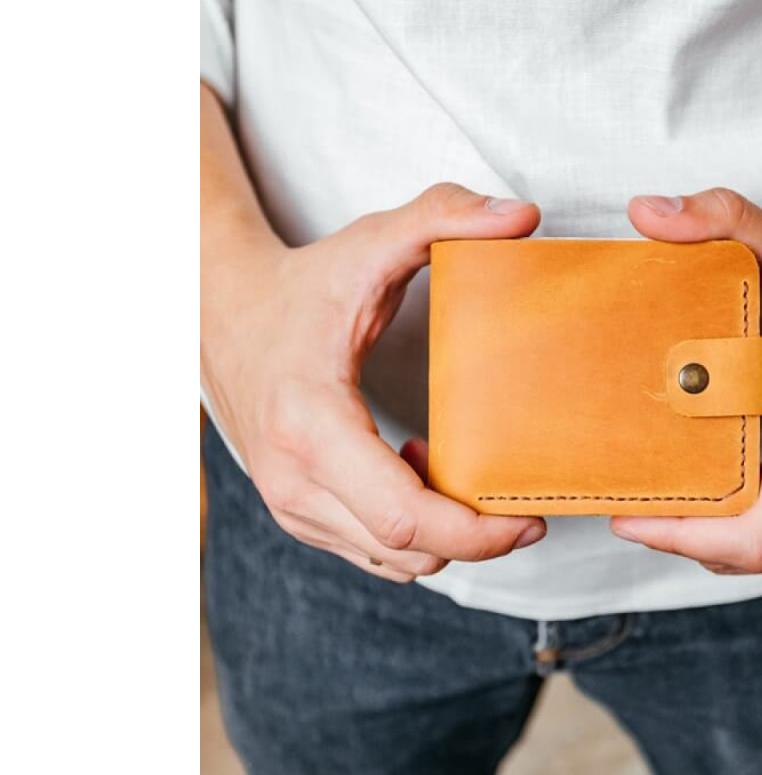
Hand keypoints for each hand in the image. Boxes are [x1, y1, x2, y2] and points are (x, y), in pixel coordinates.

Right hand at [201, 183, 547, 581]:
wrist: (219, 313)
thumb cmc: (300, 286)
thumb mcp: (369, 242)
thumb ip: (443, 217)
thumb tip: (523, 215)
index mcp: (313, 426)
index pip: (405, 517)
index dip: (477, 533)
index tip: (528, 518)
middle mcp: (293, 480)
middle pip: (407, 551)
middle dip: (477, 542)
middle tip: (524, 511)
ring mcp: (289, 504)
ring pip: (390, 560)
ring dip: (442, 535)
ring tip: (464, 477)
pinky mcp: (294, 512)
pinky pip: (369, 552)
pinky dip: (410, 534)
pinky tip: (418, 474)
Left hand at [610, 189, 761, 572]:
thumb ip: (726, 219)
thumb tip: (648, 212)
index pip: (754, 532)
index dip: (683, 535)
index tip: (628, 518)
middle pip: (750, 555)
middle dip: (681, 538)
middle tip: (628, 506)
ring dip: (707, 539)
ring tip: (657, 501)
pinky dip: (740, 533)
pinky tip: (704, 502)